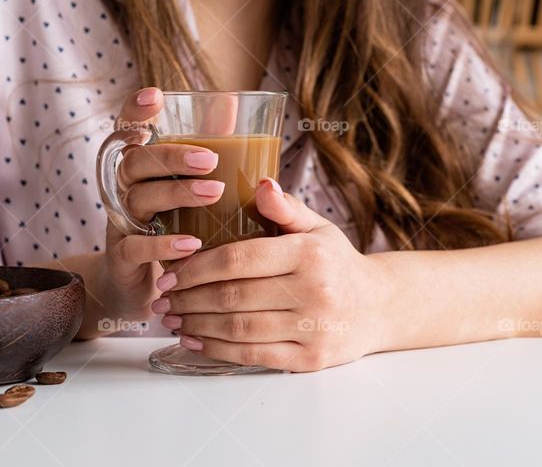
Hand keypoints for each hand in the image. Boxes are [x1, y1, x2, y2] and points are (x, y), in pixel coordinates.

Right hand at [86, 87, 219, 335]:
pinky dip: (163, 244)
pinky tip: (193, 243)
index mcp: (140, 168)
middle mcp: (124, 190)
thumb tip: (231, 103)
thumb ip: (207, 147)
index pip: (127, 131)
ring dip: (176, 194)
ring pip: (138, 199)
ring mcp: (120, 223)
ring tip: (214, 193)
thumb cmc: (175, 226)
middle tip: (212, 160)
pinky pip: (135, 247)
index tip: (154, 95)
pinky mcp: (122, 258)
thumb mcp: (189, 187)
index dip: (134, 112)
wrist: (146, 289)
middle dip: (172, 157)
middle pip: (135, 162)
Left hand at [153, 177, 383, 370]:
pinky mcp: (310, 358)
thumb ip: (286, 208)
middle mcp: (313, 291)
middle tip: (162, 297)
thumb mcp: (317, 228)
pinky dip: (216, 350)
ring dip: (196, 324)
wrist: (378, 307)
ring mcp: (312, 328)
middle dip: (188, 298)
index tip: (170, 270)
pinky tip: (194, 340)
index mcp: (309, 254)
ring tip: (172, 318)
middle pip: (232, 296)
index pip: (239, 259)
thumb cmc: (337, 264)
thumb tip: (259, 183)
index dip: (197, 267)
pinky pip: (253, 356)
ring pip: (238, 329)